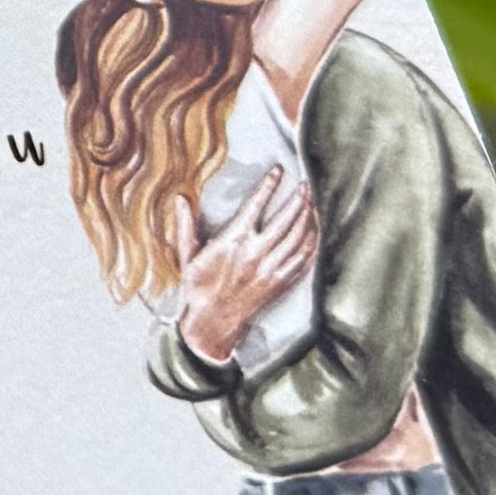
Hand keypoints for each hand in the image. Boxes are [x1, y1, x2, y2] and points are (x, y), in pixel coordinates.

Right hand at [172, 165, 317, 369]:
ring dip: (307, 217)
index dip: (269, 185)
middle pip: (285, 220)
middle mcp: (255, 253)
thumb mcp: (187, 256)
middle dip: (298, 199)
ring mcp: (271, 270)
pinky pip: (303, 260)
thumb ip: (186, 226)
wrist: (212, 324)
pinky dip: (312, 243)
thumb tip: (181, 200)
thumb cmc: (198, 289)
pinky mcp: (280, 284)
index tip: (278, 170)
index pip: (256, 205)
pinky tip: (314, 232)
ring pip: (298, 238)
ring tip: (311, 203)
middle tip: (304, 185)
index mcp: (233, 241)